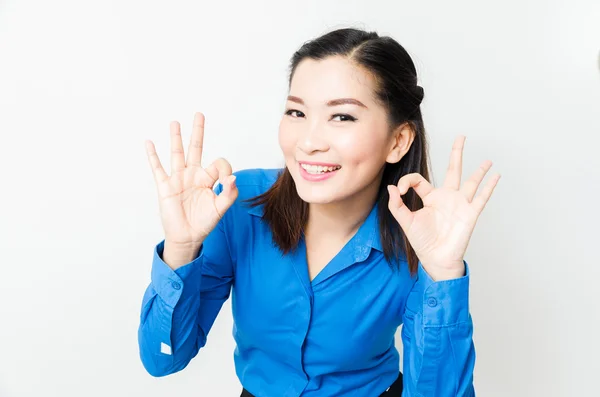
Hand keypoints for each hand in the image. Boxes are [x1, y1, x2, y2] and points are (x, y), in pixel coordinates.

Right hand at [145, 112, 237, 245]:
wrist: (187, 237)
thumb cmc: (204, 222)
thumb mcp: (220, 209)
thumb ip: (229, 194)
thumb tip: (232, 178)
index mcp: (208, 179)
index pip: (218, 163)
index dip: (225, 169)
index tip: (226, 181)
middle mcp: (193, 175)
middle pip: (195, 148)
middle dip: (198, 132)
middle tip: (199, 114)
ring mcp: (178, 179)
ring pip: (177, 153)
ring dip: (176, 138)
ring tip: (175, 122)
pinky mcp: (165, 186)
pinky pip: (158, 168)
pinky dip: (152, 156)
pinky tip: (149, 142)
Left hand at [387, 135, 499, 280]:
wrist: (436, 259)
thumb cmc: (422, 242)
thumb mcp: (406, 222)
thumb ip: (397, 205)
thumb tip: (392, 188)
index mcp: (430, 197)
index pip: (419, 180)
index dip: (407, 181)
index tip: (400, 191)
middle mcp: (447, 197)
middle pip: (453, 170)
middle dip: (457, 153)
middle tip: (461, 137)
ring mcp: (460, 204)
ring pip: (471, 182)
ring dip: (480, 170)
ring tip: (487, 160)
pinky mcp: (470, 213)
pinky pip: (482, 197)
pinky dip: (489, 186)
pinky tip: (496, 176)